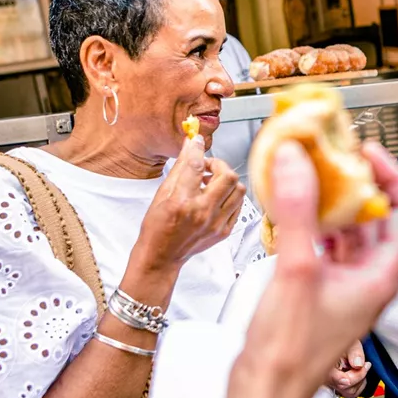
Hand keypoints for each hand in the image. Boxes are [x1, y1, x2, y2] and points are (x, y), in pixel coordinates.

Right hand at [133, 135, 244, 271]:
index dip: (197, 149)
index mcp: (182, 202)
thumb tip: (191, 146)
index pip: (196, 166)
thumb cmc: (158, 227)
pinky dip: (230, 196)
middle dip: (218, 165)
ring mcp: (216, 223)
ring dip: (227, 180)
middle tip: (207, 167)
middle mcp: (202, 213)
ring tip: (213, 182)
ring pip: (239, 190)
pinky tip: (217, 197)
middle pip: (227, 176)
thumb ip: (180, 168)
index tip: (197, 142)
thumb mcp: (163, 193)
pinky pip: (239, 205)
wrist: (162, 255)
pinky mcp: (224, 231)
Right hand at [236, 139, 397, 387]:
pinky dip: (317, 223)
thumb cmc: (291, 351)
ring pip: (352, 232)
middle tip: (336, 156)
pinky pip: (329, 246)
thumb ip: (298, 211)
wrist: (266, 390)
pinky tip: (296, 210)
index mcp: (382, 277)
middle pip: (378, 218)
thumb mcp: (297, 269)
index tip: (368, 151)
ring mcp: (347, 286)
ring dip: (336, 203)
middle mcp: (370, 280)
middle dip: (358, 184)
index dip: (392, 177)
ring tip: (314, 174)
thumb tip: (297, 161)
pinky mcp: (324, 290)